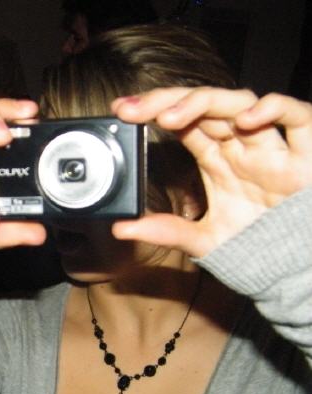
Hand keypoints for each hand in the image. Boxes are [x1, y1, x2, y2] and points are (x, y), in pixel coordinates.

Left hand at [111, 87, 311, 256]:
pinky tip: (245, 119)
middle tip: (130, 109)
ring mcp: (272, 148)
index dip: (153, 111)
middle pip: (203, 106)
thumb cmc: (255, 248)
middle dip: (165, 101)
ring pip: (240, 102)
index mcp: (217, 159)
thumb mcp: (203, 242)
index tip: (121, 111)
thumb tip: (121, 228)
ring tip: (168, 117)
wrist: (294, 270)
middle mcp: (242, 146)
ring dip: (203, 102)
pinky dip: (274, 109)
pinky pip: (298, 118)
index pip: (183, 122)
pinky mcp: (307, 156)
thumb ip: (166, 232)